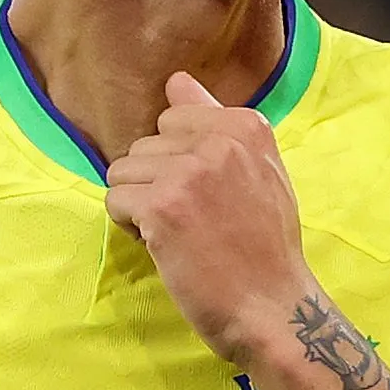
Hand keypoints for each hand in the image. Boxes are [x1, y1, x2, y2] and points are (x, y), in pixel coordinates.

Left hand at [106, 73, 313, 367]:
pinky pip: (115, 200)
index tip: (205, 195)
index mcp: (246, 126)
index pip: (173, 120)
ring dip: (139, 205)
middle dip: (155, 183)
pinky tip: (164, 247)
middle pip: (145, 145)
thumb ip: (216, 123)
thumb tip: (176, 80)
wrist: (273, 308)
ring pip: (123, 172)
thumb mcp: (258, 172)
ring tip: (176, 234)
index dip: (177, 161)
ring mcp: (189, 172)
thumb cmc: (266, 248)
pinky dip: (131, 227)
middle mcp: (218, 141)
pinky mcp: (162, 207)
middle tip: (192, 222)